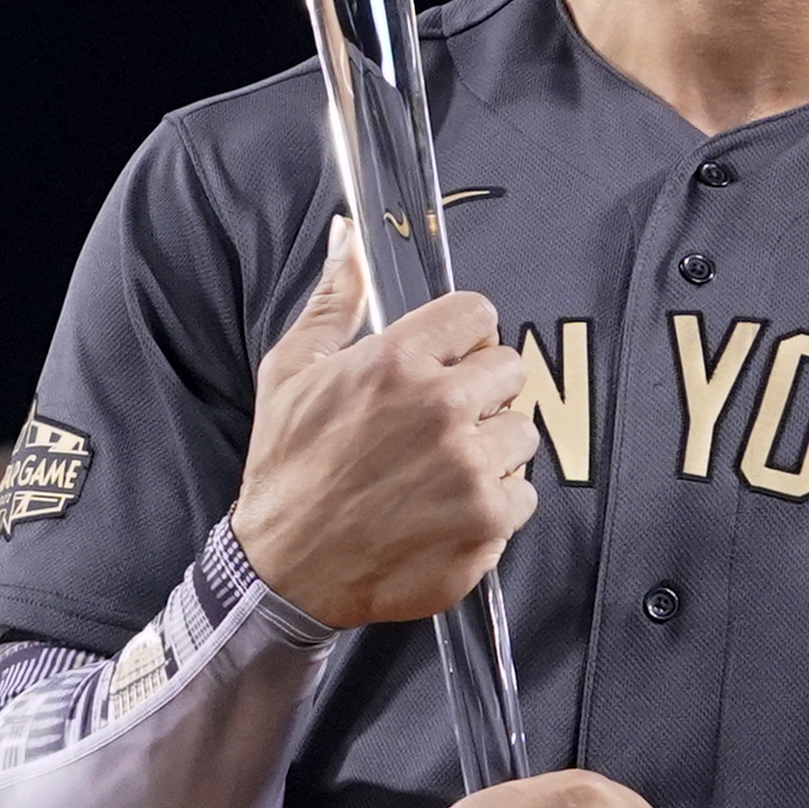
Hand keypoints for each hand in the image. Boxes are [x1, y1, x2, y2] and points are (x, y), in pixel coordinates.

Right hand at [223, 219, 538, 627]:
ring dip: (490, 449)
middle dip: (480, 393)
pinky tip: (446, 509)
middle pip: (510, 369)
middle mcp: (439, 407)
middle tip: (439, 424)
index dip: (464, 338)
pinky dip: (493, 503)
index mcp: (395, 361)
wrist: (285, 569)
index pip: (478, 314)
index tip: (449, 361)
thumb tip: (348, 239)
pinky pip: (523, 493)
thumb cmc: (285, 470)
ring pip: (522, 432)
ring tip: (440, 471)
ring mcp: (469, 466)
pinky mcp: (488, 519)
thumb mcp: (289, 372)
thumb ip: (333, 301)